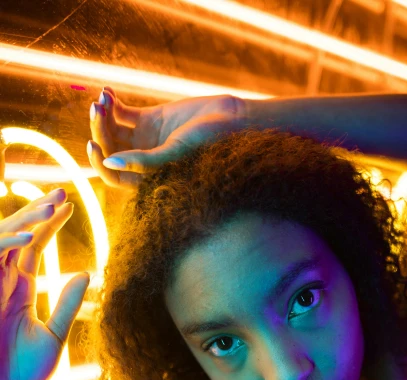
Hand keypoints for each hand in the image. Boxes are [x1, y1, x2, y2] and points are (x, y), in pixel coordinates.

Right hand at [0, 189, 89, 379]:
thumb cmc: (23, 373)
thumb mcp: (53, 336)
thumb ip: (67, 305)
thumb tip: (87, 274)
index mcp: (17, 288)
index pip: (33, 247)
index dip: (49, 224)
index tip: (69, 205)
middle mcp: (1, 281)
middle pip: (19, 236)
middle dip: (39, 212)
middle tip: (63, 191)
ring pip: (4, 242)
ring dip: (27, 222)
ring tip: (53, 205)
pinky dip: (8, 247)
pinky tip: (31, 239)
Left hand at [87, 86, 246, 189]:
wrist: (230, 119)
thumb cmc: (208, 143)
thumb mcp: (175, 152)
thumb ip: (144, 161)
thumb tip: (110, 162)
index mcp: (147, 177)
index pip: (114, 176)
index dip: (100, 163)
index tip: (93, 144)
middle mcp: (142, 161)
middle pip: (109, 149)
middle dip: (99, 131)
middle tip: (97, 109)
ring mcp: (144, 139)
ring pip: (111, 130)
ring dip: (103, 114)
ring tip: (103, 99)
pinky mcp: (149, 119)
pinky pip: (121, 112)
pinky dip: (111, 102)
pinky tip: (107, 91)